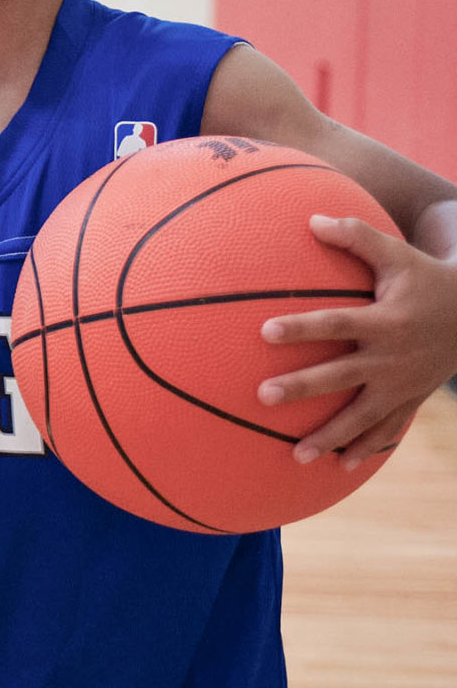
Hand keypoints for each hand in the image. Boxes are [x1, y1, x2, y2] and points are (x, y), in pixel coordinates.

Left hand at [259, 214, 456, 468]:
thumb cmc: (425, 279)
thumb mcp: (398, 254)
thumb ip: (356, 236)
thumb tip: (311, 220)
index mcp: (385, 321)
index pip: (337, 323)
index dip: (302, 327)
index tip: (264, 332)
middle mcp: (392, 357)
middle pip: (340, 376)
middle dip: (302, 387)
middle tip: (262, 396)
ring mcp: (402, 384)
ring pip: (362, 416)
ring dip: (330, 436)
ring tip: (295, 455)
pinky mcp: (410, 400)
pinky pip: (387, 430)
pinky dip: (366, 448)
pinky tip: (339, 467)